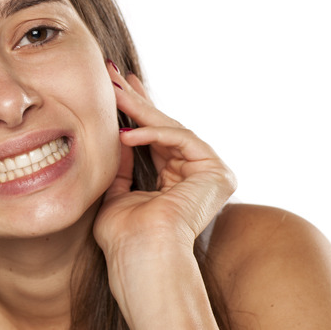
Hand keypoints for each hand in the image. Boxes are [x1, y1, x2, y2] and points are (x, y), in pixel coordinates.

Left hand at [93, 61, 236, 256]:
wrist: (140, 255)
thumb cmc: (124, 236)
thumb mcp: (117, 191)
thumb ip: (121, 165)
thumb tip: (118, 136)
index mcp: (175, 182)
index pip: (155, 139)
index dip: (135, 111)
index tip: (115, 87)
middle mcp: (196, 177)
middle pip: (164, 128)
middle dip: (137, 100)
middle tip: (113, 74)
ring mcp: (210, 175)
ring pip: (171, 129)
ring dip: (139, 109)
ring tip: (112, 92)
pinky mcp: (218, 174)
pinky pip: (183, 140)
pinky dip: (153, 133)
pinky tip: (126, 134)